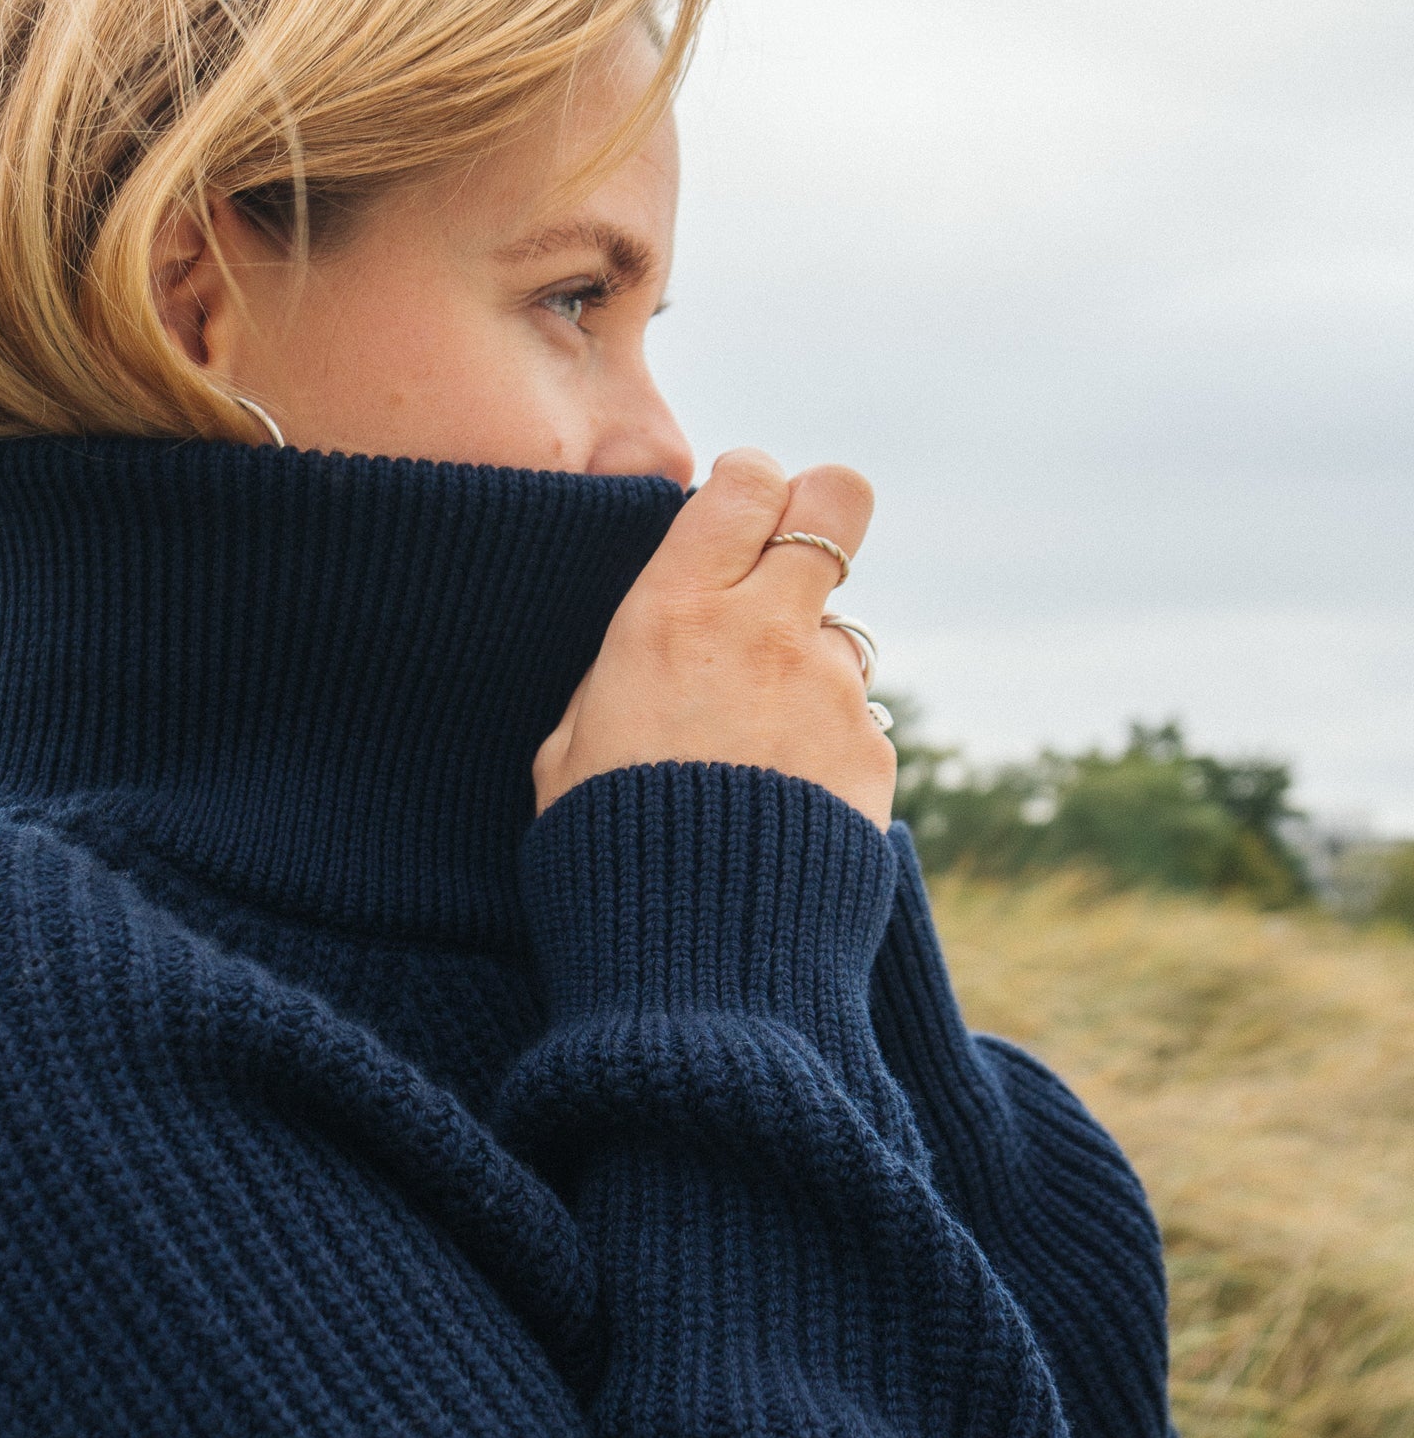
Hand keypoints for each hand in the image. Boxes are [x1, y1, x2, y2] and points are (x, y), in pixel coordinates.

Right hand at [532, 453, 894, 828]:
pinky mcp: (871, 752)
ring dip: (810, 664)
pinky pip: (855, 720)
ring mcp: (829, 690)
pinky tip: (784, 804)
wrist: (692, 957)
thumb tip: (646, 645)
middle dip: (821, 515)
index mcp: (671, 615)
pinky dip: (826, 747)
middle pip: (839, 499)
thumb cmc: (605, 853)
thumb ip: (615, 674)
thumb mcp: (567, 750)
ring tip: (760, 745)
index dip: (747, 489)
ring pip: (842, 629)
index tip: (733, 523)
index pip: (744, 479)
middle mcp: (763, 633)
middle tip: (792, 564)